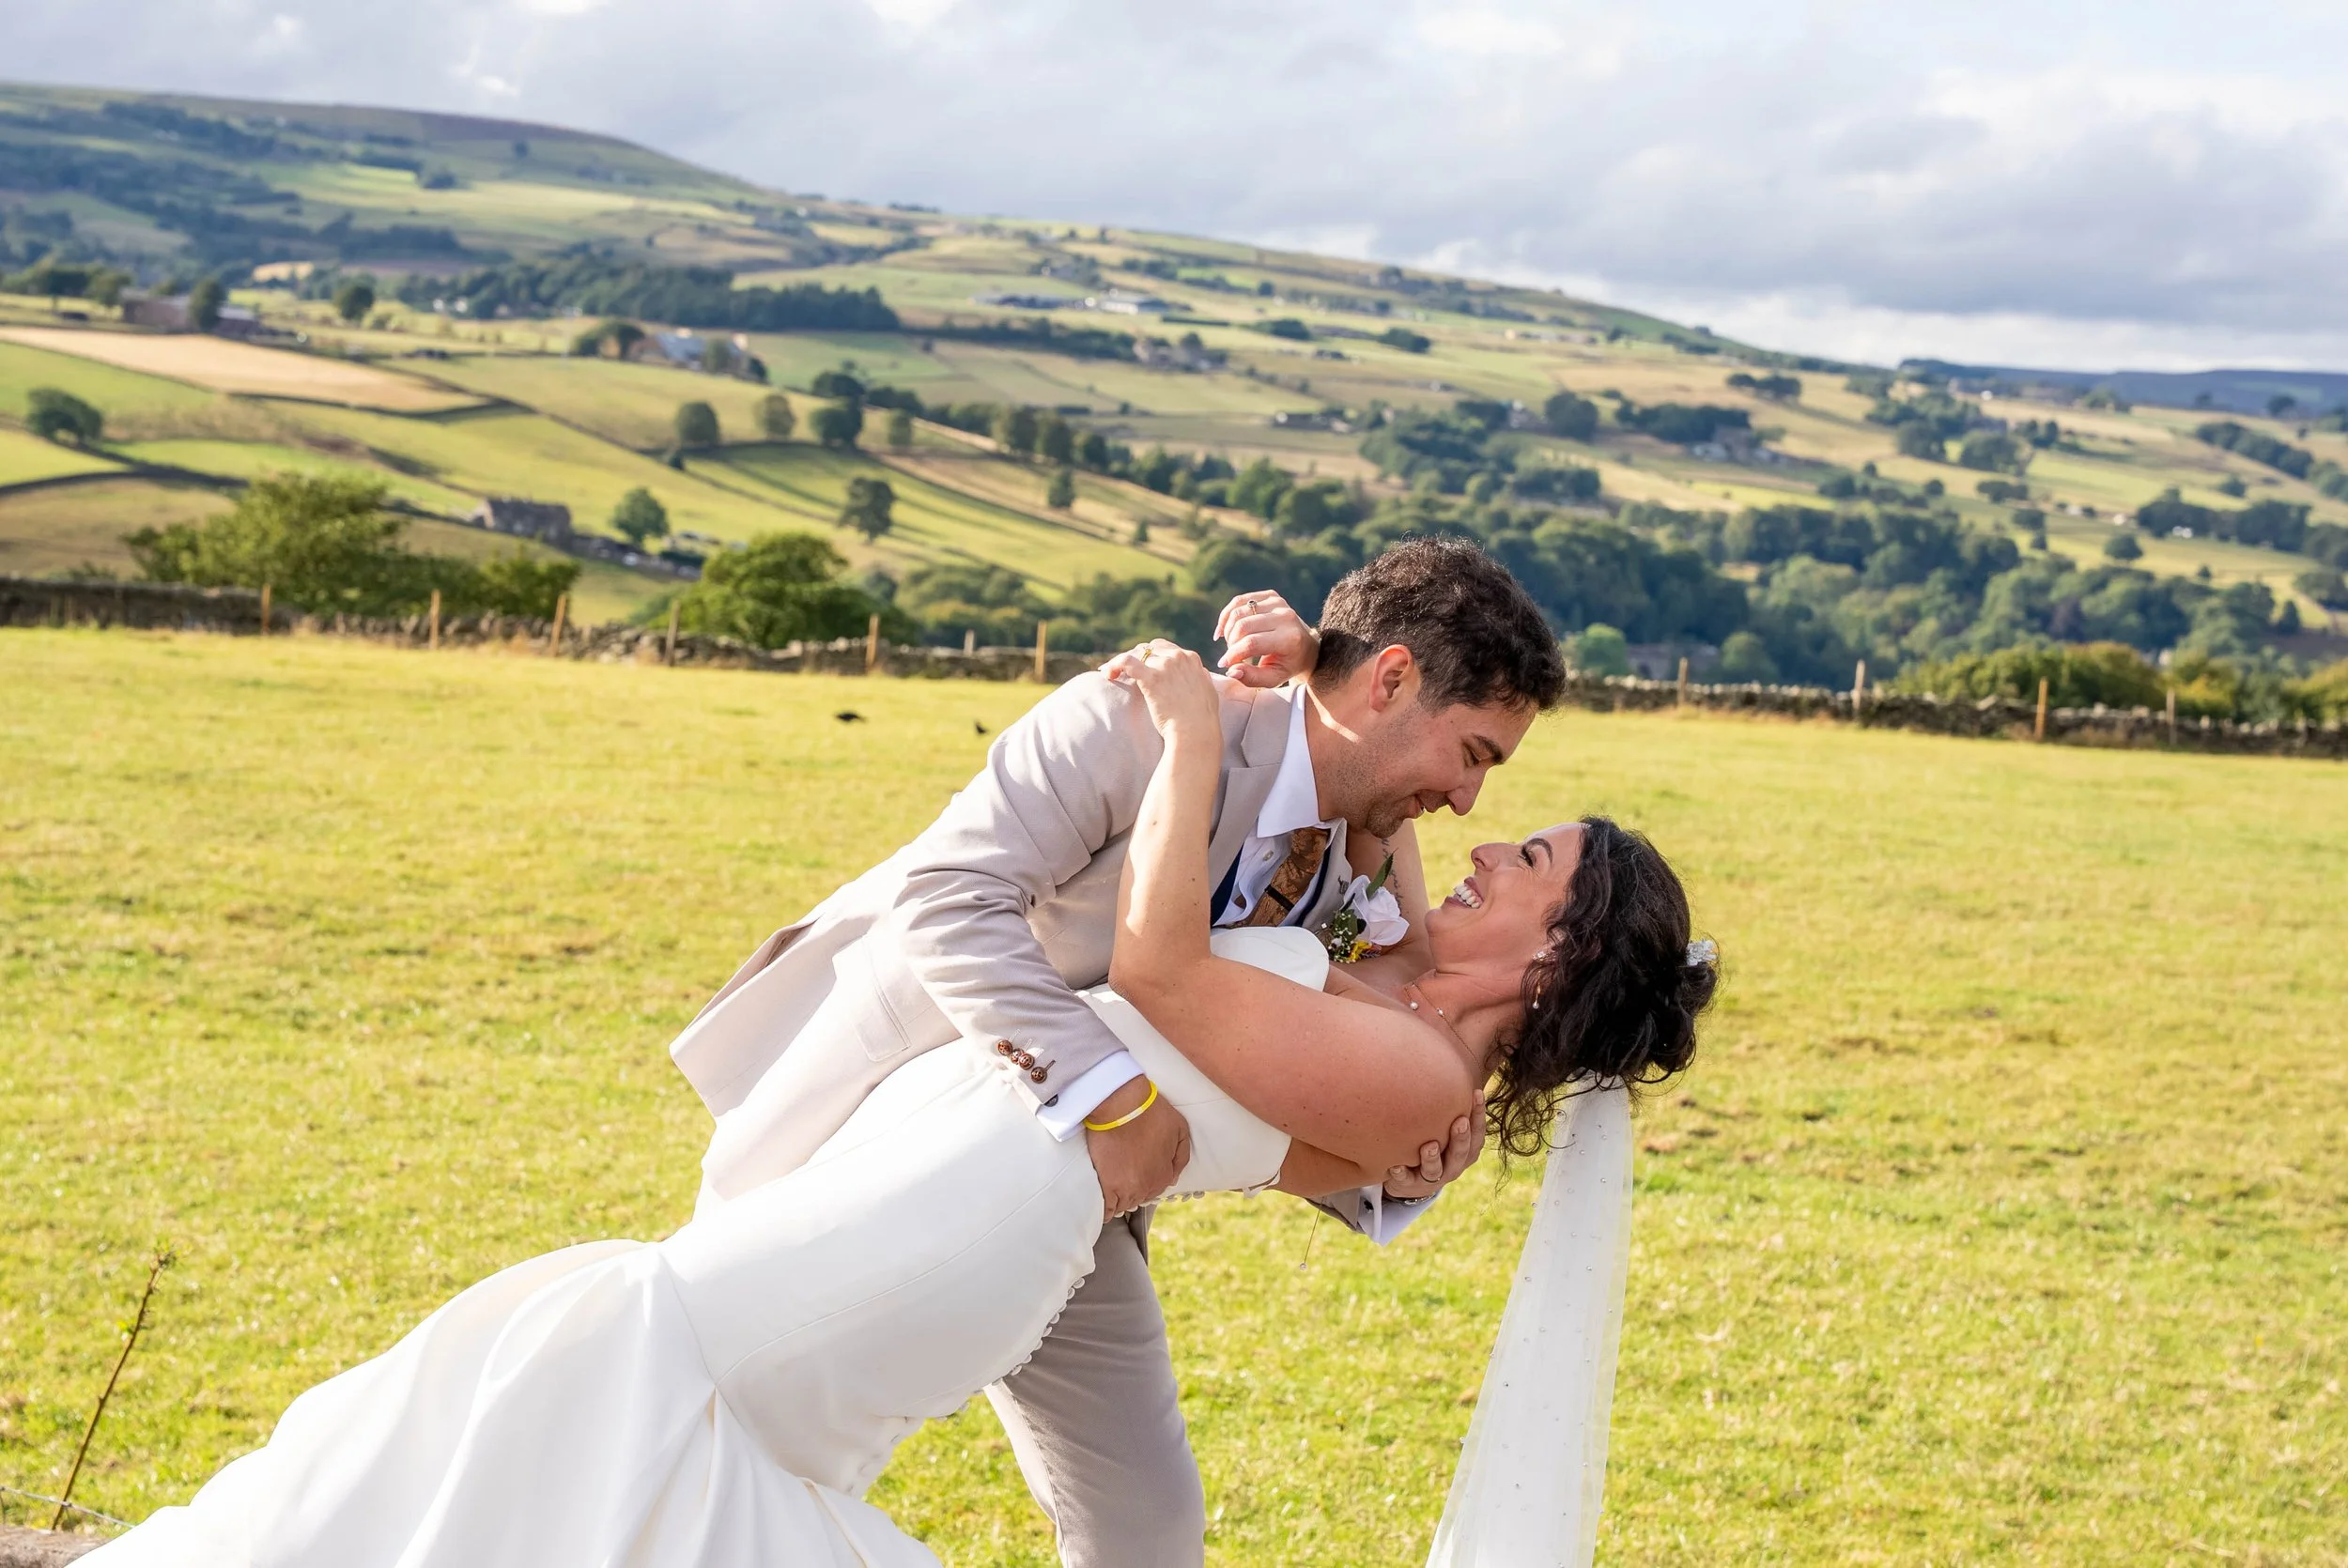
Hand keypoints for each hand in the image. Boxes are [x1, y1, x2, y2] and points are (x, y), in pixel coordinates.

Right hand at [1083, 1078, 1191, 1217]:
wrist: (1122, 1103)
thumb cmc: (1152, 1112)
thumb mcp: (1180, 1129)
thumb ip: (1181, 1156)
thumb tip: (1173, 1179)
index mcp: (1164, 1175)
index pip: (1156, 1190)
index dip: (1145, 1182)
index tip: (1136, 1176)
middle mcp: (1146, 1186)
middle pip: (1138, 1199)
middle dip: (1131, 1191)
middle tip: (1122, 1177)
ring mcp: (1126, 1188)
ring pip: (1123, 1205)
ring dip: (1118, 1199)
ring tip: (1110, 1188)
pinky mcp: (1106, 1185)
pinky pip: (1106, 1208)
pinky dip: (1105, 1208)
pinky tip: (1102, 1205)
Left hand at [1100, 639, 1219, 743]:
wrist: (1195, 731)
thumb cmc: (1201, 718)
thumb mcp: (1208, 691)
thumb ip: (1200, 677)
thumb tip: (1198, 673)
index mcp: (1191, 658)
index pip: (1164, 647)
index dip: (1149, 656)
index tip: (1141, 666)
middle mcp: (1178, 657)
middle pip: (1148, 649)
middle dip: (1135, 657)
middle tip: (1124, 670)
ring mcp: (1164, 665)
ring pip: (1136, 655)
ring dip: (1122, 663)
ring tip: (1111, 673)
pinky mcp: (1151, 677)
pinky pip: (1126, 662)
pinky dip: (1114, 665)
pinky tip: (1107, 673)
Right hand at [1213, 590, 1316, 687]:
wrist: (1305, 647)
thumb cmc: (1286, 665)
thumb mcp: (1273, 679)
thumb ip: (1251, 678)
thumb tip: (1231, 671)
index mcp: (1290, 638)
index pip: (1251, 643)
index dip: (1233, 654)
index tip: (1223, 664)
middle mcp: (1285, 616)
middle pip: (1242, 626)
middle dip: (1230, 643)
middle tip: (1232, 655)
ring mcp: (1278, 603)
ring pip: (1238, 612)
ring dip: (1228, 631)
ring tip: (1232, 645)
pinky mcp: (1270, 595)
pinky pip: (1239, 601)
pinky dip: (1227, 616)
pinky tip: (1224, 631)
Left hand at [1382, 1096, 1485, 1199]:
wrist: (1411, 1179)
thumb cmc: (1432, 1143)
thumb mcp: (1445, 1128)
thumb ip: (1449, 1105)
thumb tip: (1448, 1058)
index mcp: (1466, 1151)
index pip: (1478, 1133)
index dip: (1479, 1115)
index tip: (1477, 1093)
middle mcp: (1453, 1165)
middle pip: (1462, 1153)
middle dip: (1461, 1138)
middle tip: (1459, 1122)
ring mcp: (1433, 1179)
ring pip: (1437, 1170)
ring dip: (1433, 1158)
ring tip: (1429, 1145)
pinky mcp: (1411, 1186)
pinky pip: (1407, 1181)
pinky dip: (1401, 1174)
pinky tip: (1394, 1166)